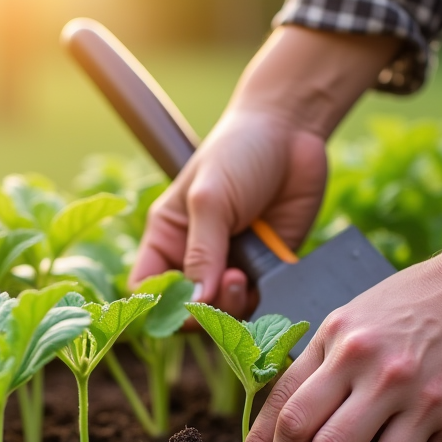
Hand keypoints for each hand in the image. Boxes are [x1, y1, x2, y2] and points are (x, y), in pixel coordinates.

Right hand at [129, 27, 400, 312]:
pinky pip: (261, 302)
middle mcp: (196, 257)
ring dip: (233, 306)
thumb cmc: (239, 151)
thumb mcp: (210, 198)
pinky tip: (265, 278)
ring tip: (244, 276)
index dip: (158, 304)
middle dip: (202, 308)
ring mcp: (232, 264)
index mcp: (168, 237)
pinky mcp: (267, 268)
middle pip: (186, 308)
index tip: (181, 303)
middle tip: (224, 283)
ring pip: (224, 312)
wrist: (293, 129)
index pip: (148, 287)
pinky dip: (262, 302)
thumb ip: (202, 251)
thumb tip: (197, 300)